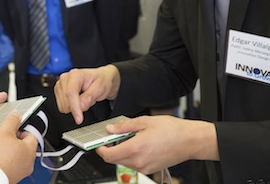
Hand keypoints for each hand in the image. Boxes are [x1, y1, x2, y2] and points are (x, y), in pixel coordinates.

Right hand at [0, 110, 37, 183]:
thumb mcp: (4, 132)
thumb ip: (12, 121)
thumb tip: (17, 115)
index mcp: (31, 151)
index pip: (30, 134)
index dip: (20, 127)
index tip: (13, 124)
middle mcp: (27, 162)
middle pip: (19, 143)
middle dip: (7, 135)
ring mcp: (19, 170)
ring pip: (11, 152)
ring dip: (1, 144)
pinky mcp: (9, 175)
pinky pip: (6, 161)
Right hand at [54, 65, 119, 123]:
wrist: (99, 79)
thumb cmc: (100, 81)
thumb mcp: (100, 88)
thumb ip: (89, 98)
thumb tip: (80, 107)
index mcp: (75, 75)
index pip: (70, 93)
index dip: (74, 107)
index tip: (79, 119)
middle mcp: (65, 78)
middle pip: (66, 102)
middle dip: (78, 106)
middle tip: (88, 99)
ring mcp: (60, 85)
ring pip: (63, 106)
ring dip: (75, 107)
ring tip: (83, 98)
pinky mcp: (59, 92)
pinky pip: (62, 107)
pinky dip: (71, 107)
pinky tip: (78, 99)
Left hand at [95, 115, 218, 174]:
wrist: (190, 141)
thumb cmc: (172, 130)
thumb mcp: (144, 121)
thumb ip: (124, 126)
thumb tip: (110, 129)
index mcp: (135, 148)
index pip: (108, 155)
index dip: (100, 149)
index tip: (100, 142)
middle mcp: (139, 161)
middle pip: (114, 160)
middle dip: (110, 149)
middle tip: (113, 137)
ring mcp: (145, 167)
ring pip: (123, 162)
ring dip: (120, 152)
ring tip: (128, 138)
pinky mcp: (150, 169)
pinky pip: (134, 164)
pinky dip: (130, 155)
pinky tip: (137, 144)